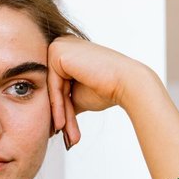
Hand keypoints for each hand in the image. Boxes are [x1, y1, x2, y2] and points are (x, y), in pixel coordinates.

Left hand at [47, 37, 161, 149]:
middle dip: (59, 113)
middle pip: (54, 86)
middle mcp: (62, 43)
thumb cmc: (107, 89)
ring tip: (64, 134)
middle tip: (61, 135)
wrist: (126, 83)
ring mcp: (59, 45)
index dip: (60, 109)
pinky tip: (61, 123)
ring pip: (52, 88)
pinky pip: (52, 85)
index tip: (62, 129)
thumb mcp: (78, 95)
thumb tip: (51, 117)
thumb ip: (63, 99)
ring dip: (59, 114)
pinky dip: (56, 106)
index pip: (58, 84)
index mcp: (68, 50)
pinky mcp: (57, 51)